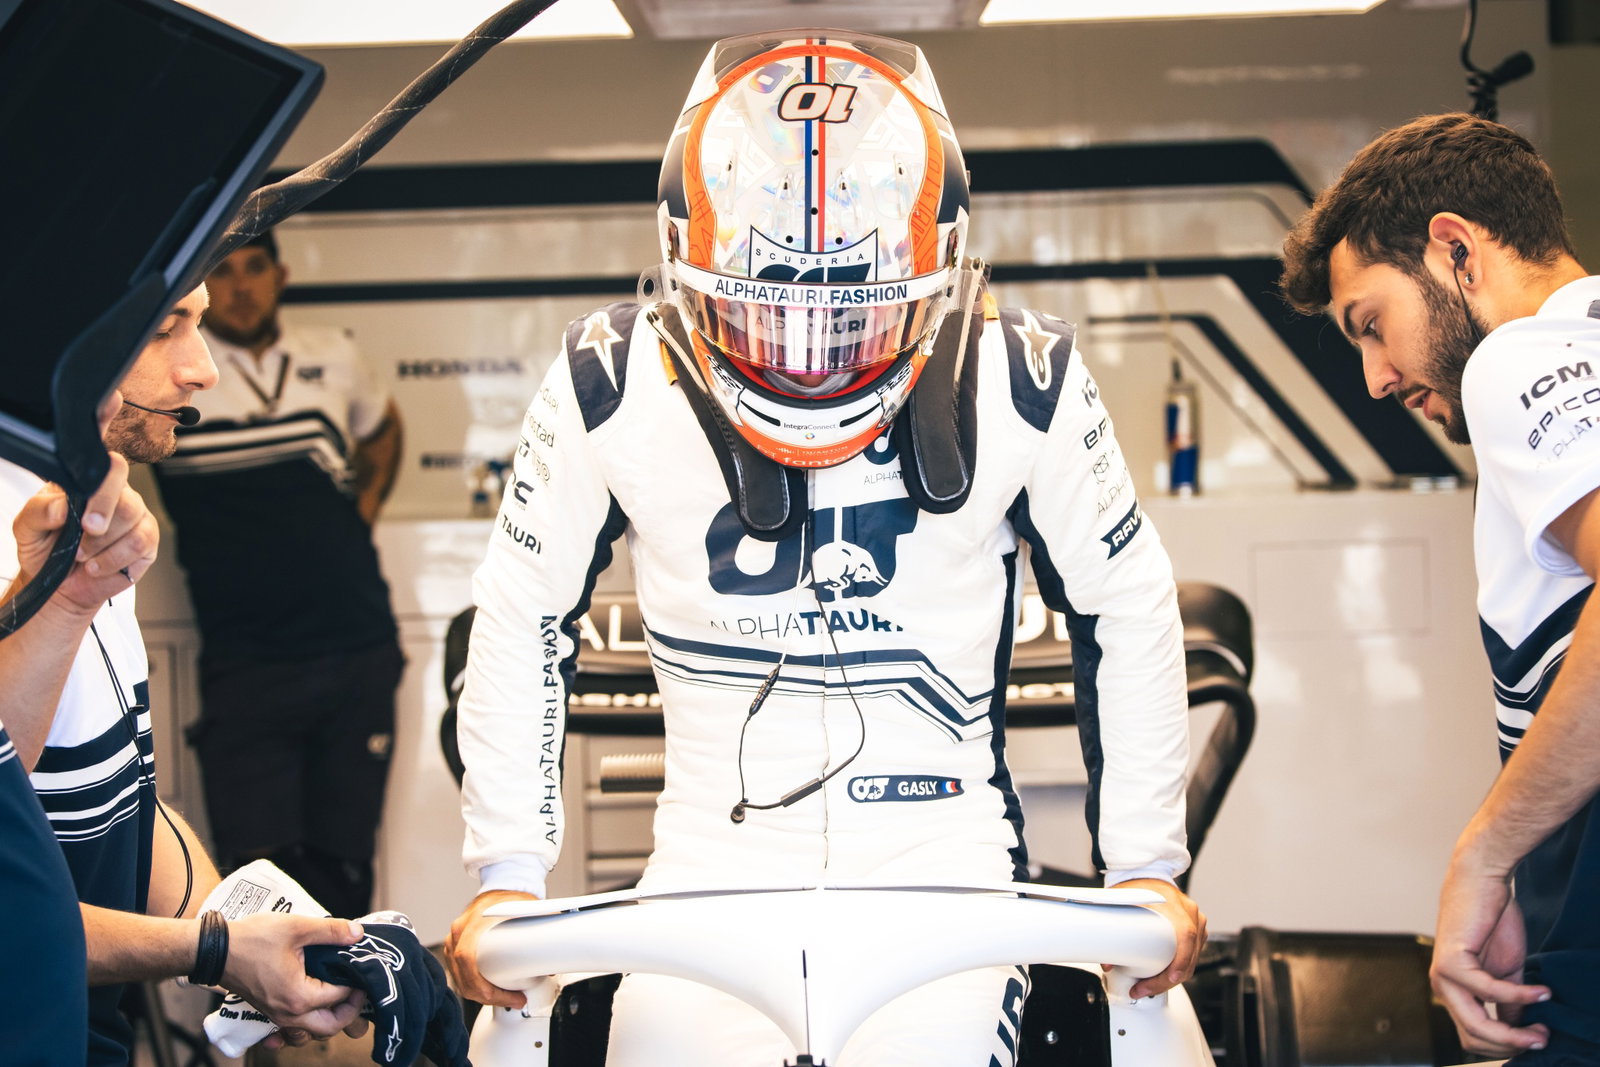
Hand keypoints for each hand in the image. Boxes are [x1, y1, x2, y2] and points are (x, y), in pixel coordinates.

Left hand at [10, 454, 157, 612]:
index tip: (86, 522)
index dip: (104, 493)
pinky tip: (97, 566)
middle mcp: (121, 497)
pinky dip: (114, 561)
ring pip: (136, 528)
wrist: (56, 582)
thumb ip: (39, 510)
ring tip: (84, 558)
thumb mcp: (27, 526)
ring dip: (105, 549)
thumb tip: (62, 507)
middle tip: (80, 549)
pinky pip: (141, 547)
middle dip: (103, 529)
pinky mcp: (147, 544)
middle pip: (128, 503)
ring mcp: (138, 520)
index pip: (113, 469)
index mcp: (93, 484)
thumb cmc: (45, 547)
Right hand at [221, 914, 369, 1039]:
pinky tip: (312, 1010)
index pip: (341, 998)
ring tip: (339, 997)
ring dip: (329, 1019)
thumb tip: (358, 934)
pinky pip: (292, 1029)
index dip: (357, 984)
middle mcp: (288, 1014)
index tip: (364, 970)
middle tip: (358, 989)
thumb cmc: (252, 939)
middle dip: (350, 1012)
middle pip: (330, 1027)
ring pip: (311, 1032)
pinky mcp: (268, 1011)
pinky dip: (306, 1025)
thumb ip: (331, 931)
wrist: (215, 949)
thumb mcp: (297, 927)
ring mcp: (276, 1016)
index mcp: (299, 996)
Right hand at [445, 889, 538, 1008]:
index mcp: (474, 922)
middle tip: (514, 1000)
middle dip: (487, 996)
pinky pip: (458, 973)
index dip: (484, 986)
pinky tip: (490, 992)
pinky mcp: (456, 945)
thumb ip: (542, 932)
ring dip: (480, 995)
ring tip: (506, 998)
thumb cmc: (514, 896)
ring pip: (459, 978)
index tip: (505, 995)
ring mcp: (455, 938)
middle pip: (463, 976)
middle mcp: (460, 931)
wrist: (504, 883)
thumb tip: (552, 965)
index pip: (467, 960)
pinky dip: (473, 987)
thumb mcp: (530, 911)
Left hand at [1116, 878, 1205, 997]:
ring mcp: (1195, 920)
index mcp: (1175, 905)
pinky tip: (1163, 976)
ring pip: (1193, 958)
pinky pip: (1193, 953)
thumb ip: (1113, 929)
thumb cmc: (1136, 886)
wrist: (1146, 872)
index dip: (1181, 961)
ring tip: (1149, 986)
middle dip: (1167, 979)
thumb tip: (1107, 963)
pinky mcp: (1195, 928)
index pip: (1186, 936)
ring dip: (1173, 977)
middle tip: (1144, 989)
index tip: (1169, 978)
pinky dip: (1180, 967)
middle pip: (1189, 954)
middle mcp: (1190, 913)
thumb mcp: (1121, 902)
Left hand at [1431, 850, 1550, 1055]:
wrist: (1481, 882)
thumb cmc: (1492, 922)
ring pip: (1476, 1025)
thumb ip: (1509, 1002)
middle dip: (1512, 1046)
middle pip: (1474, 1039)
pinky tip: (1541, 992)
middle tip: (1543, 1039)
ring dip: (1514, 1033)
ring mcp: (1443, 977)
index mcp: (1454, 993)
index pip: (1474, 1038)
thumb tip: (1519, 1032)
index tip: (1538, 1040)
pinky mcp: (1451, 962)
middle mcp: (1442, 989)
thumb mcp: (1506, 971)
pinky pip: (1487, 991)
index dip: (1507, 1047)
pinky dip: (1519, 995)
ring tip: (1543, 1028)